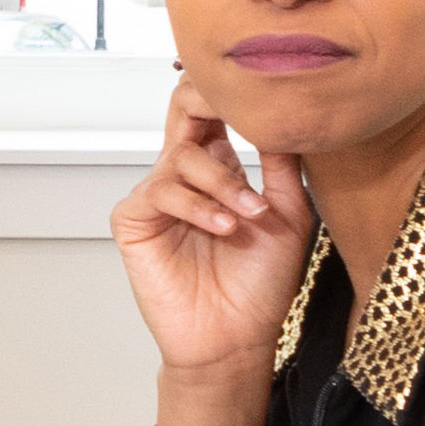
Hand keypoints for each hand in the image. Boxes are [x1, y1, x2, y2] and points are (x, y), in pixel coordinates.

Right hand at [111, 83, 311, 382]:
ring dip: (224, 183)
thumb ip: (283, 165)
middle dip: (211, 99)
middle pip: (183, 106)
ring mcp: (157, 195)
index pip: (215, 107)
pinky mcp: (134, 221)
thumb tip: (289, 113)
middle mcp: (184, 173)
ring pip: (182, 155)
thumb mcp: (289, 215)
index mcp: (218, 166)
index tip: (269, 87)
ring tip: (251, 215)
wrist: (236, 338)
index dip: (234, 90)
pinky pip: (161, 192)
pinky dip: (197, 206)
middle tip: (242, 105)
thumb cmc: (260, 284)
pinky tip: (223, 227)